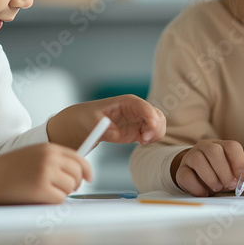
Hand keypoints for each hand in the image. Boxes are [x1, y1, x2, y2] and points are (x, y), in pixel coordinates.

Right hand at [0, 143, 91, 205]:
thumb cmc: (9, 169)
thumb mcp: (33, 155)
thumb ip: (54, 159)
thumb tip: (77, 172)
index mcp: (49, 148)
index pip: (78, 158)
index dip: (87, 169)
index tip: (89, 177)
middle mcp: (50, 158)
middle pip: (78, 173)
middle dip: (74, 184)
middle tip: (65, 189)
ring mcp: (46, 173)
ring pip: (70, 187)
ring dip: (61, 193)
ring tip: (45, 191)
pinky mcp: (41, 189)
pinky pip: (60, 199)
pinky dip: (53, 201)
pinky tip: (40, 197)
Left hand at [48, 95, 166, 150]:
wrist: (85, 123)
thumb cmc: (88, 116)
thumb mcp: (91, 120)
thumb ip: (103, 127)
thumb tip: (115, 134)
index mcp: (128, 102)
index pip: (144, 107)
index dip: (150, 117)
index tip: (150, 130)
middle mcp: (137, 109)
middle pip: (157, 115)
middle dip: (156, 127)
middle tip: (145, 140)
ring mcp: (139, 120)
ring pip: (158, 124)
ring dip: (155, 134)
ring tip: (142, 141)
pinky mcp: (138, 130)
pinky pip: (153, 133)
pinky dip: (152, 138)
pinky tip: (142, 142)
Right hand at [172, 139, 243, 196]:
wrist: (196, 176)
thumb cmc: (218, 174)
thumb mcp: (232, 173)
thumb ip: (243, 176)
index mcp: (221, 145)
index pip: (232, 146)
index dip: (238, 161)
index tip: (241, 176)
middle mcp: (205, 147)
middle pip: (215, 151)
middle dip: (224, 171)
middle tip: (229, 185)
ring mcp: (191, 157)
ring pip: (199, 161)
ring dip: (211, 178)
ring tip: (217, 188)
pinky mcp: (181, 170)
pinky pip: (187, 176)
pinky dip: (197, 188)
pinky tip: (204, 193)